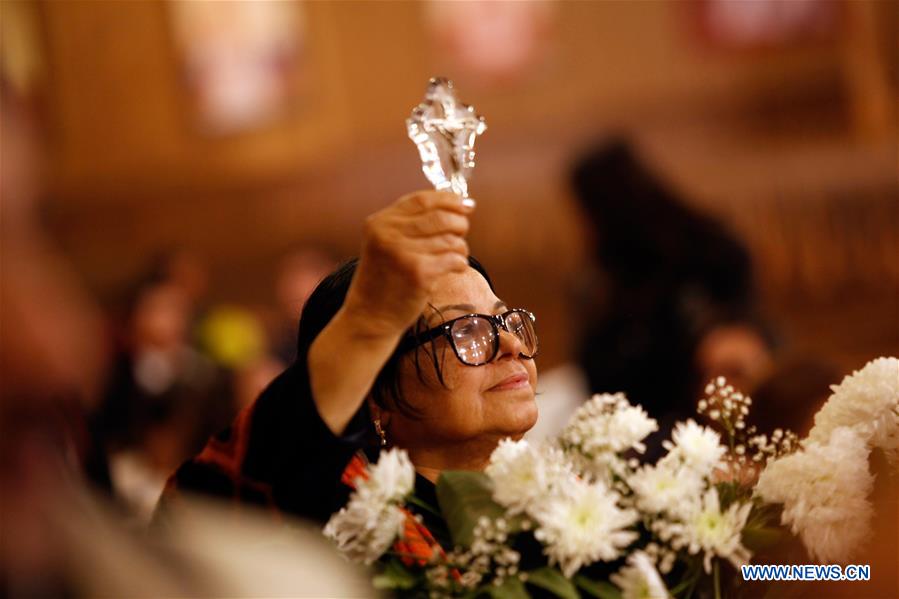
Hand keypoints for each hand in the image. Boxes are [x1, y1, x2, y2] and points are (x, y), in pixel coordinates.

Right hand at [341, 191, 474, 338]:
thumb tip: (461, 203)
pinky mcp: (419, 273)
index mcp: (379, 222)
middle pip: (440, 217)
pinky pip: (454, 258)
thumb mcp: (388, 243)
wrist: (370, 316)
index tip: (466, 204)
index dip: (449, 199)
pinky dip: (460, 263)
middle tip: (462, 233)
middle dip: (459, 223)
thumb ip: (414, 223)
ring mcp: (403, 253)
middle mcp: (388, 234)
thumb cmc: (386, 279)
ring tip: (454, 257)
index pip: (421, 200)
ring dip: (460, 247)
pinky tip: (453, 269)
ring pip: (451, 239)